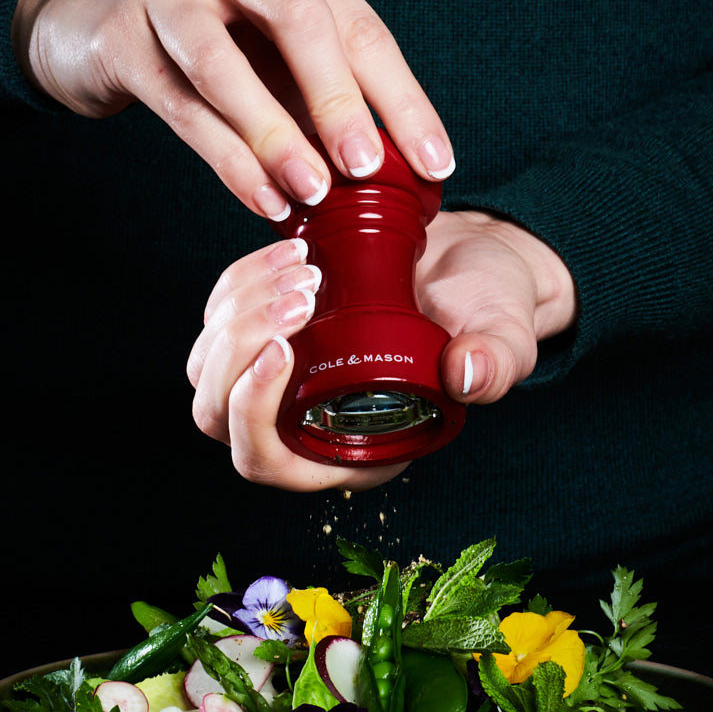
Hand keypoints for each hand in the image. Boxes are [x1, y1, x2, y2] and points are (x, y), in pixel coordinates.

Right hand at [12, 0, 452, 216]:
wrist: (88, 19)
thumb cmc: (210, 42)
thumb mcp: (275, 54)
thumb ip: (327, 96)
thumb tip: (400, 173)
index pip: (361, 27)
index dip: (403, 100)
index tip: (438, 164)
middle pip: (299, 19)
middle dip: (340, 99)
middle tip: (368, 168)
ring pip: (226, 63)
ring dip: (275, 134)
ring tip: (312, 191)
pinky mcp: (121, 35)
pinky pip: (181, 105)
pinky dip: (227, 158)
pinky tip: (262, 198)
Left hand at [186, 213, 575, 491]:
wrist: (471, 261)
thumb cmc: (488, 309)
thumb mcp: (506, 335)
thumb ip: (496, 362)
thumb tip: (467, 375)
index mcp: (349, 448)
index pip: (265, 459)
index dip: (253, 412)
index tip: (283, 348)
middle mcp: (302, 422)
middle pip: (215, 413)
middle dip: (237, 350)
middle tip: (300, 294)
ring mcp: (278, 376)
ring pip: (207, 364)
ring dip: (237, 310)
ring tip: (302, 265)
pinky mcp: (267, 329)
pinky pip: (220, 317)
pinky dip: (241, 281)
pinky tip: (289, 252)